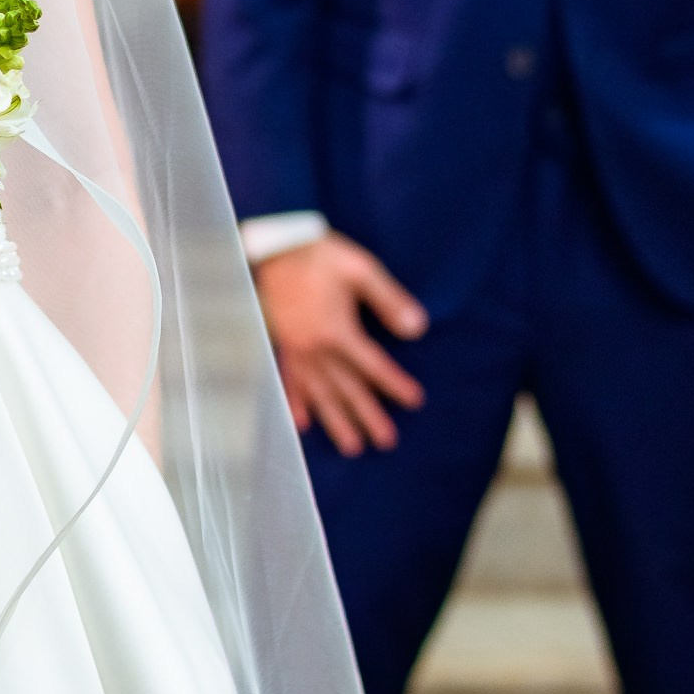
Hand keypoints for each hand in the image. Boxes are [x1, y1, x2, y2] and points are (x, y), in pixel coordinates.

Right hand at [254, 231, 427, 455]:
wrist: (275, 247)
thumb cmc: (321, 255)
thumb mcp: (361, 270)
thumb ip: (389, 301)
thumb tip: (418, 329)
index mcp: (337, 329)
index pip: (372, 365)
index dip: (394, 384)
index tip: (414, 400)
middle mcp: (315, 347)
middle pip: (346, 387)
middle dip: (368, 415)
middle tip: (386, 441)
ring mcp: (296, 349)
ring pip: (319, 392)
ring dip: (336, 420)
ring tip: (351, 446)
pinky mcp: (283, 345)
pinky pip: (290, 380)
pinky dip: (296, 403)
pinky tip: (303, 424)